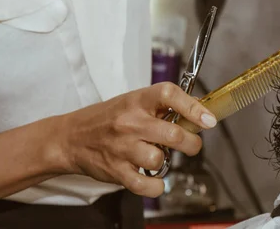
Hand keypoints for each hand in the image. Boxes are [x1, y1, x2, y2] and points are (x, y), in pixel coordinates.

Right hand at [55, 82, 216, 197]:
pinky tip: (153, 179)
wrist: (70, 137)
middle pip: (174, 134)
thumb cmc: (108, 118)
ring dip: (165, 162)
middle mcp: (130, 122)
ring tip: (158, 156)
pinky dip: (156, 186)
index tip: (208, 120)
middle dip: (191, 143)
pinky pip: (146, 185)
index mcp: (138, 100)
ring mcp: (122, 148)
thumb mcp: (135, 101)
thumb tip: (200, 107)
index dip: (193, 107)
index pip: (169, 94)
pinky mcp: (116, 171)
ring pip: (160, 160)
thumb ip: (165, 104)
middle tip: (191, 144)